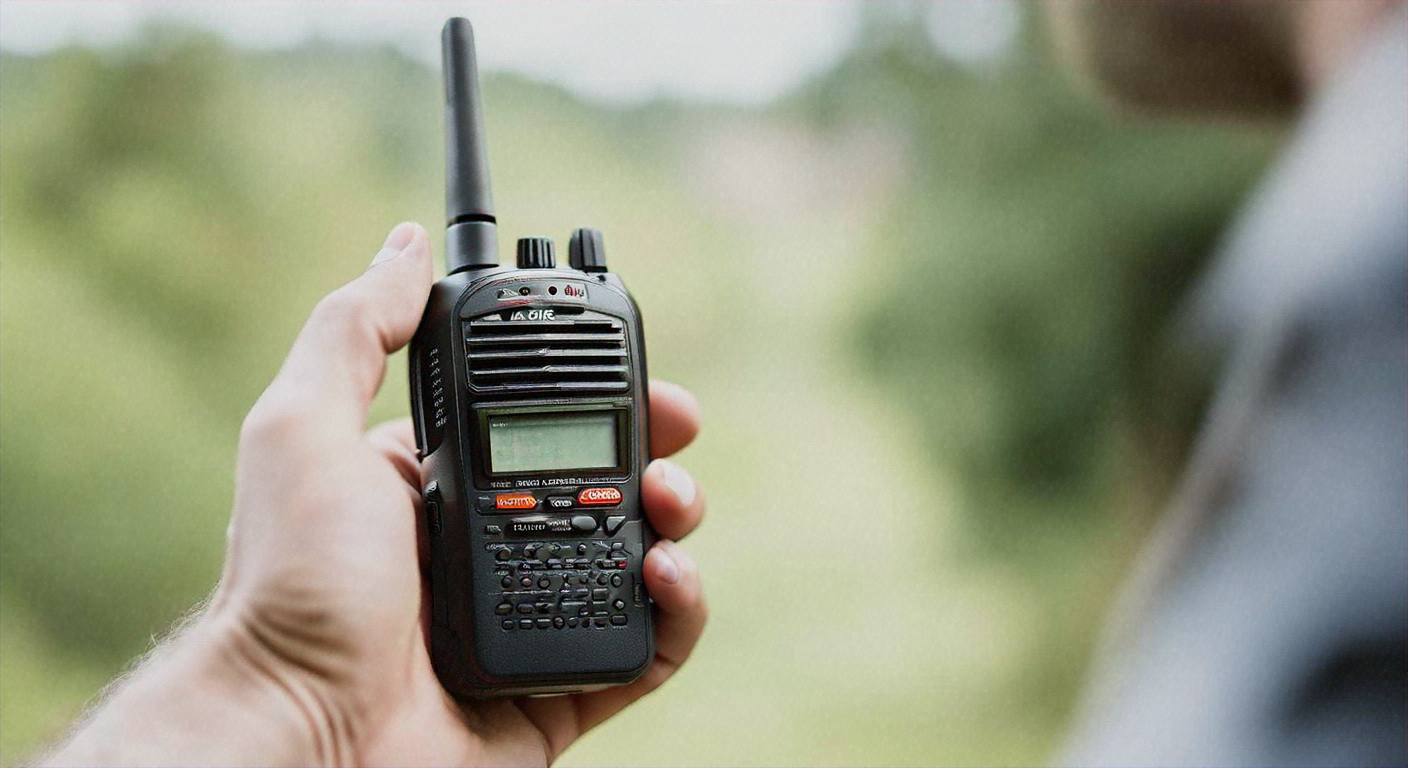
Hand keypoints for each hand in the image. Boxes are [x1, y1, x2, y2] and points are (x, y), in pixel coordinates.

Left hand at [42, 223, 706, 766]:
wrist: (300, 732)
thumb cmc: (289, 586)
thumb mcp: (302, 430)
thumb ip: (357, 332)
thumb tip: (402, 245)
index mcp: (435, 485)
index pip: (538, 419)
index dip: (596, 389)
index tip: (637, 366)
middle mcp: (487, 547)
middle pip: (603, 484)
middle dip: (653, 449)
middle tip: (676, 433)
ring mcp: (529, 618)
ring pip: (638, 559)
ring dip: (676, 520)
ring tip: (670, 505)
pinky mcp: (562, 692)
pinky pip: (647, 650)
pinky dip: (679, 611)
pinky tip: (666, 575)